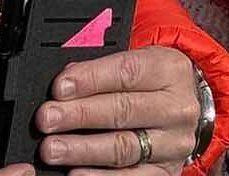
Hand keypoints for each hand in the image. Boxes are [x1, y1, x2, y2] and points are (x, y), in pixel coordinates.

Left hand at [34, 46, 199, 172]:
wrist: (181, 112)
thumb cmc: (151, 84)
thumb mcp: (137, 63)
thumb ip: (102, 69)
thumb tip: (66, 82)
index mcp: (170, 71)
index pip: (127, 72)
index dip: (90, 79)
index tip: (59, 88)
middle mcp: (177, 108)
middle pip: (123, 111)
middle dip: (79, 115)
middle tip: (47, 119)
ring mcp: (174, 144)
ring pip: (123, 148)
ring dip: (81, 149)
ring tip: (52, 148)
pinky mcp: (166, 173)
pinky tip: (76, 173)